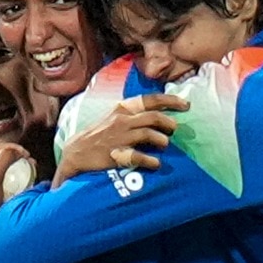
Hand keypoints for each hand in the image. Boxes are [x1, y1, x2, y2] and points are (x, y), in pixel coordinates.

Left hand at [0, 142, 30, 228]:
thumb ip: (4, 159)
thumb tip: (16, 151)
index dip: (10, 148)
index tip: (24, 154)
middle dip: (15, 158)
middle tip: (29, 162)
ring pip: (2, 170)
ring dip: (16, 169)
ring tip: (28, 171)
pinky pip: (3, 182)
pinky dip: (14, 180)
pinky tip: (23, 183)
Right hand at [53, 94, 187, 186]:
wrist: (76, 152)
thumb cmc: (99, 134)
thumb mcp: (114, 117)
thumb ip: (134, 114)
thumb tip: (159, 113)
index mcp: (122, 108)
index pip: (150, 99)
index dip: (170, 100)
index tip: (185, 105)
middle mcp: (122, 120)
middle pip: (153, 117)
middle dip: (169, 123)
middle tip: (174, 130)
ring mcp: (119, 137)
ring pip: (148, 134)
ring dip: (161, 141)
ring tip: (164, 145)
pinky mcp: (116, 154)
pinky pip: (138, 156)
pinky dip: (151, 161)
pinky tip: (156, 163)